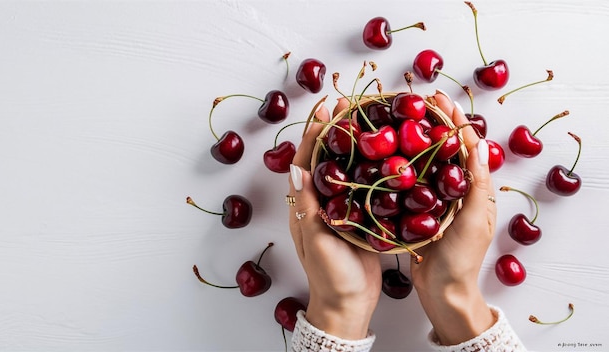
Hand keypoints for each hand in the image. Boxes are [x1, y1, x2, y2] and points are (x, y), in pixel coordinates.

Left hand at [287, 100, 380, 339]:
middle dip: (334, 132)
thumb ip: (308, 206)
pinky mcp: (361, 219)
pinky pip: (364, 187)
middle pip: (327, 160)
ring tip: (366, 121)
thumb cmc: (330, 276)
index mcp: (306, 206)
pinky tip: (385, 156)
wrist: (348, 305)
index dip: (314, 135)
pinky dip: (370, 168)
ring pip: (346, 170)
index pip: (307, 162)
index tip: (325, 111)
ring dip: (353, 145)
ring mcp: (342, 210)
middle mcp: (322, 204)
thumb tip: (297, 168)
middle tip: (347, 106)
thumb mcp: (316, 240)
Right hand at [410, 92, 496, 344]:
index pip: (467, 146)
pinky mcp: (420, 211)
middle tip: (418, 101)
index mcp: (476, 190)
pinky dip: (405, 162)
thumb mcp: (472, 221)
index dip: (455, 120)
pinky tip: (390, 154)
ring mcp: (438, 200)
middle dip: (436, 122)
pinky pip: (414, 180)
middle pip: (447, 148)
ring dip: (418, 139)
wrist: (443, 291)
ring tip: (402, 119)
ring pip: (429, 161)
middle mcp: (457, 190)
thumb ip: (475, 185)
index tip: (440, 99)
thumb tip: (477, 145)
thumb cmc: (461, 259)